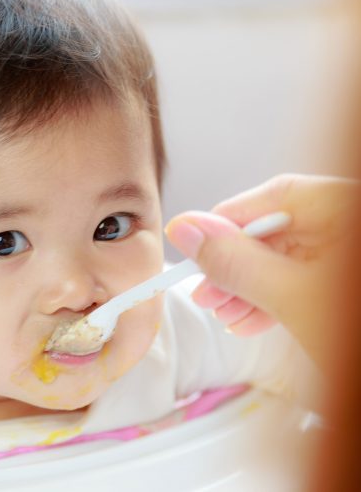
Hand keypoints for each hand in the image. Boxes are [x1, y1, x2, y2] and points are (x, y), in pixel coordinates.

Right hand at [165, 174, 356, 364]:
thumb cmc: (359, 335)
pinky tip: (249, 322)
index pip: (276, 197)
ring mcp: (349, 260)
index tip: (192, 243)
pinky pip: (306, 283)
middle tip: (204, 291)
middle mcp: (350, 229)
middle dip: (236, 266)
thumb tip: (188, 231)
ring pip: (290, 262)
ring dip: (250, 289)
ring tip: (223, 315)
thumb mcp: (292, 297)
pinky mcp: (345, 288)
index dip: (226, 221)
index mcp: (346, 211)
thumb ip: (235, 261)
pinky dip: (275, 302)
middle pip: (280, 232)